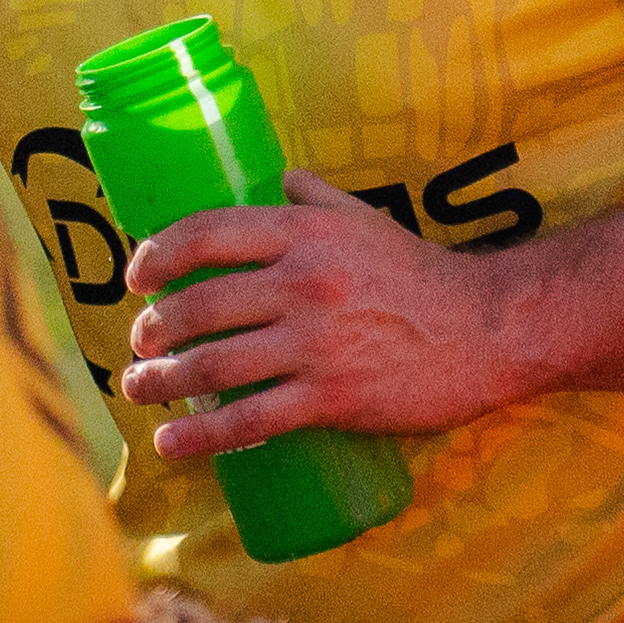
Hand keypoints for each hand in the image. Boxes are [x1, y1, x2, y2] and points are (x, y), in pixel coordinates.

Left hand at [117, 171, 533, 455]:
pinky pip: (251, 421)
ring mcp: (316, 343)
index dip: (158, 254)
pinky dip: (202, 437)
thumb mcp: (367, 219)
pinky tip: (172, 443)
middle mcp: (303, 281)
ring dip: (162, 380)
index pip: (207, 233)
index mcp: (306, 233)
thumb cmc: (421, 274)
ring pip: (215, 364)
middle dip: (153, 329)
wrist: (487, 329)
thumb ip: (319, 198)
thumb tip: (281, 179)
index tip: (135, 277)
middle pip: (200, 304)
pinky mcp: (332, 397)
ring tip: (139, 388)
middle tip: (138, 343)